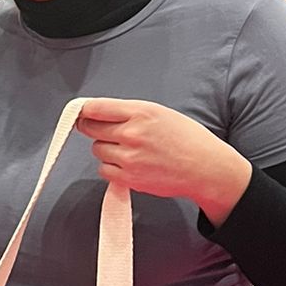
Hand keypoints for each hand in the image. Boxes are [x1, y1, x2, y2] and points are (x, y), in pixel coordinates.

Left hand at [76, 97, 252, 224]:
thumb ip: (129, 112)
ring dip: (105, 149)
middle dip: (92, 128)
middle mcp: (132, 133)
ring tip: (127, 149)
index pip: (96, 108)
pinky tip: (127, 164)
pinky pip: (103, 170)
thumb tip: (99, 113)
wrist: (204, 167)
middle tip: (101, 130)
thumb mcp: (159, 113)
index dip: (84, 110)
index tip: (81, 113)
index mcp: (140, 112)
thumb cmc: (186, 139)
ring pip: (97, 150)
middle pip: (90, 129)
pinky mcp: (129, 178)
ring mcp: (129, 158)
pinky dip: (110, 167)